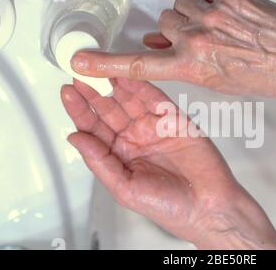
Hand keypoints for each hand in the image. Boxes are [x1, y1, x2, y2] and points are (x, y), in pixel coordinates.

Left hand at [61, 78, 275, 248]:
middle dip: (93, 92)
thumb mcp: (124, 188)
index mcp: (121, 155)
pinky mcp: (175, 119)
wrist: (207, 206)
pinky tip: (127, 75)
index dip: (80, 111)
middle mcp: (136, 139)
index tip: (68, 93)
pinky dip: (142, 86)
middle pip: (109, 110)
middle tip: (80, 73)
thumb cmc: (170, 207)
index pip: (95, 128)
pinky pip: (156, 98)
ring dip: (114, 84)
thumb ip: (99, 161)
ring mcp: (155, 127)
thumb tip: (75, 137)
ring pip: (130, 100)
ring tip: (100, 68)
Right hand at [70, 0, 275, 97]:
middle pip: (165, 23)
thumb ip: (184, 63)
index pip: (140, 67)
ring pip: (182, 4)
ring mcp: (212, 14)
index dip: (108, 64)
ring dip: (193, 12)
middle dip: (178, 29)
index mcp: (193, 67)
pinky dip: (210, 0)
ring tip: (217, 24)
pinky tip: (227, 12)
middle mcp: (197, 39)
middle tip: (201, 38)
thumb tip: (156, 49)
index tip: (84, 63)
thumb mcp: (219, 81)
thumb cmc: (265, 75)